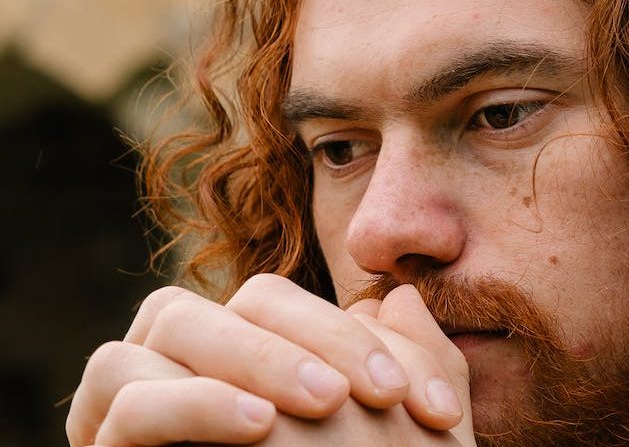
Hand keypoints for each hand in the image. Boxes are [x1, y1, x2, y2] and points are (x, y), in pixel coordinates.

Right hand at [66, 276, 467, 445]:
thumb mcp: (397, 434)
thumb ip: (410, 363)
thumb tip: (400, 298)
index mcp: (243, 349)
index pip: (277, 301)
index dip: (348, 334)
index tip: (418, 399)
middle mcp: (188, 359)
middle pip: (236, 298)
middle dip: (307, 336)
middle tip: (376, 394)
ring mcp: (140, 396)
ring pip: (171, 321)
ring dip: (254, 354)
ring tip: (327, 405)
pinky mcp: (109, 446)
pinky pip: (133, 400)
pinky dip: (198, 401)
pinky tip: (258, 424)